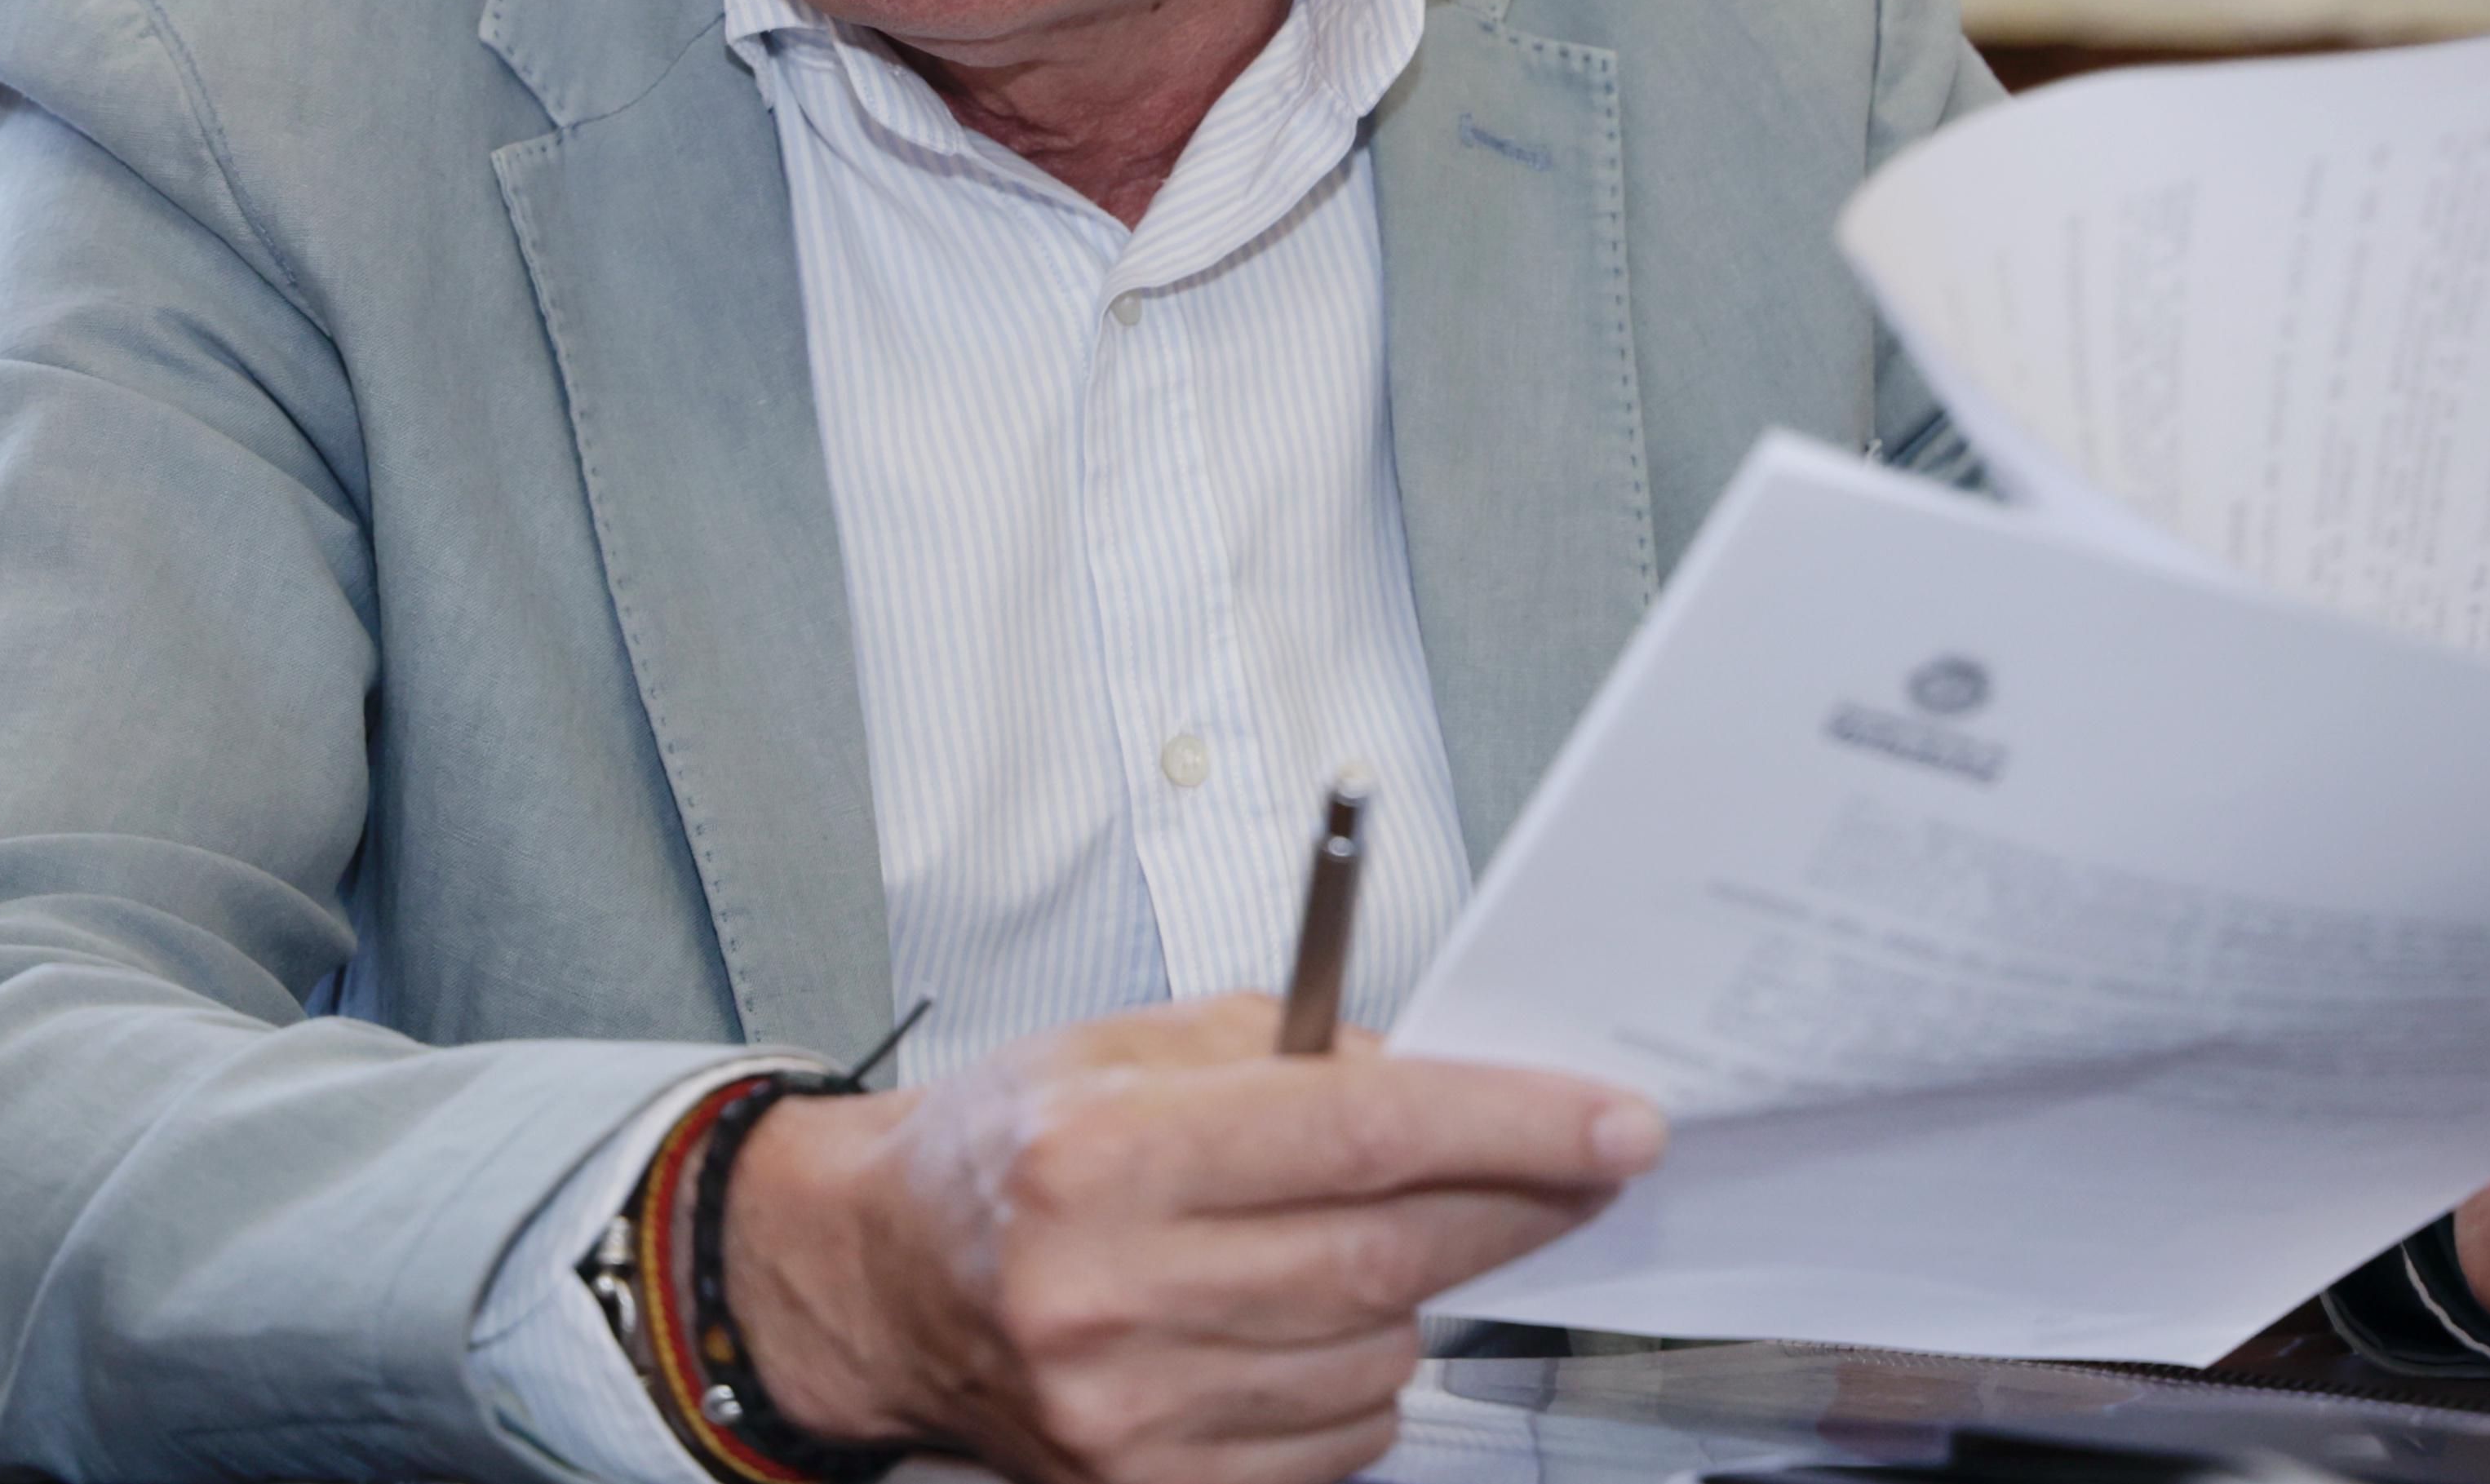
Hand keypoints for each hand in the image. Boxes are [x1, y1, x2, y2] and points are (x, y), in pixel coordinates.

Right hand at [720, 990, 1664, 1483]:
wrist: (879, 1277)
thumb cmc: (1003, 1148)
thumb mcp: (1132, 1046)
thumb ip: (1293, 1052)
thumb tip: (1444, 1082)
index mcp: (1103, 1154)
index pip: (1360, 1134)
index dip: (1509, 1127)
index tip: (1610, 1122)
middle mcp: (1109, 1291)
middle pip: (1385, 1253)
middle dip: (1514, 1205)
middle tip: (1582, 1166)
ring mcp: (1127, 1410)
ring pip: (1374, 1358)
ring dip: (1418, 1291)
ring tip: (1367, 1235)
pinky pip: (1335, 1442)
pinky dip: (1361, 1380)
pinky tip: (1311, 1322)